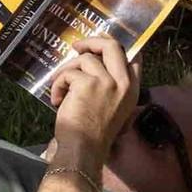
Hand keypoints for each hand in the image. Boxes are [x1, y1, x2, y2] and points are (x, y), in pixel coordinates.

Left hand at [46, 36, 138, 157]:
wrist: (84, 149)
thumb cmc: (94, 134)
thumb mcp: (113, 109)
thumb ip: (112, 88)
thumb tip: (95, 66)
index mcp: (132, 90)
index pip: (134, 58)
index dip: (118, 47)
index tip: (102, 43)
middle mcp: (123, 83)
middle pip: (113, 46)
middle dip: (93, 41)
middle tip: (77, 47)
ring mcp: (107, 82)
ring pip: (84, 59)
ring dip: (66, 71)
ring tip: (60, 89)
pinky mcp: (87, 83)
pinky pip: (68, 73)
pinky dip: (58, 84)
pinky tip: (57, 100)